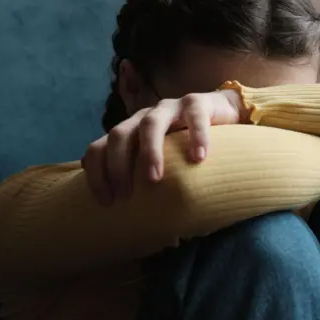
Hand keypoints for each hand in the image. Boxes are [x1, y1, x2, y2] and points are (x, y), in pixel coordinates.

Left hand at [82, 89, 244, 205]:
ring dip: (149, 152)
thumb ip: (140, 178)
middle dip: (117, 166)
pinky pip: (194, 116)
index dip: (96, 174)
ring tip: (154, 179)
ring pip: (151, 124)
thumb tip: (125, 217)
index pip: (98, 148)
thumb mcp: (159, 162)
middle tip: (125, 195)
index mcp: (129, 133)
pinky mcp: (198, 103)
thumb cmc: (186, 147)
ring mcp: (169, 108)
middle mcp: (143, 118)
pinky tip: (199, 158)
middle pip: (118, 135)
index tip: (105, 202)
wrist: (223, 115)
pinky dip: (196, 136)